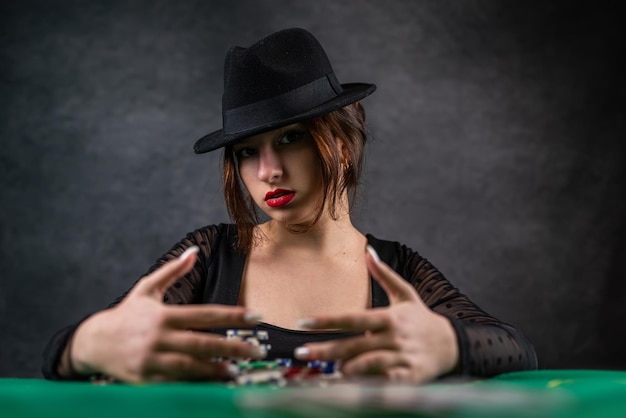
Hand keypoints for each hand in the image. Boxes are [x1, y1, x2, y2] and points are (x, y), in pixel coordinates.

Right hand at [66, 247, 264, 382]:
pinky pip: (174, 385)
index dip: (233, 315)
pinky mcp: (144, 380)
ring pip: (191, 367)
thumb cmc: (126, 315)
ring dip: (216, 370)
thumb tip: (194, 251)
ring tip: (237, 372)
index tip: (257, 317)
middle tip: (259, 351)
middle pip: (204, 343)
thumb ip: (172, 272)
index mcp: (164, 315)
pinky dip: (193, 386)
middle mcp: (159, 337)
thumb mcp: (146, 289)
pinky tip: (212, 387)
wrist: (92, 343)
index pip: (206, 314)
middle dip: (234, 347)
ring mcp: (151, 360)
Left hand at [294, 245, 458, 383]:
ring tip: (332, 370)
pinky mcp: (409, 377)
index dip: (327, 320)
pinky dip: (368, 384)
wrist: (453, 345)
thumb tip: (367, 251)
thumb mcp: (406, 294)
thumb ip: (385, 274)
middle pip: (353, 345)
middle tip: (301, 353)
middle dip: (325, 350)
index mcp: (389, 318)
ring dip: (346, 368)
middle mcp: (393, 338)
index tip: (303, 322)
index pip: (352, 318)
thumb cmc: (422, 319)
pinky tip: (353, 385)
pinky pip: (384, 382)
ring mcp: (401, 358)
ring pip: (367, 365)